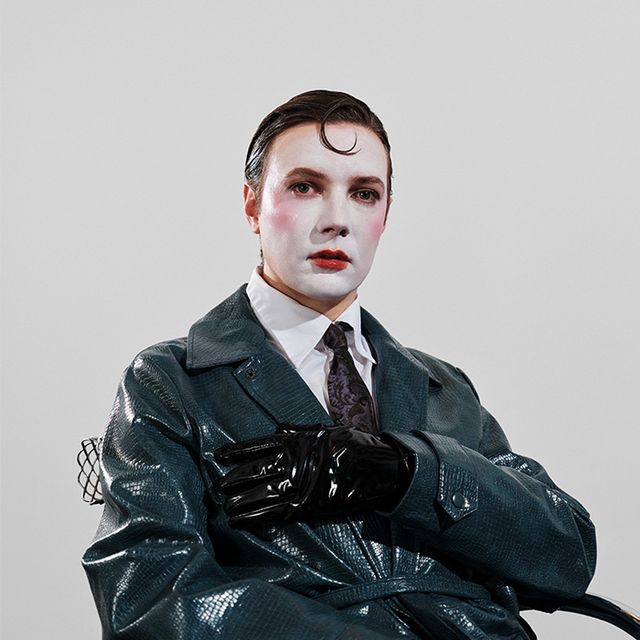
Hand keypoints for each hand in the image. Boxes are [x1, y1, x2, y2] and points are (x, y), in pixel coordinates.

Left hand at [215, 424, 413, 527]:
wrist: (378, 466)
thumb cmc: (354, 444)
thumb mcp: (325, 430)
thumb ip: (299, 432)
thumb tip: (277, 430)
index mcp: (296, 441)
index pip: (258, 446)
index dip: (237, 451)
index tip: (219, 455)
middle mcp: (293, 462)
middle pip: (255, 471)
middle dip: (234, 479)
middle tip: (218, 486)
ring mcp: (300, 485)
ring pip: (261, 494)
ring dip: (240, 501)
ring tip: (225, 506)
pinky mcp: (308, 506)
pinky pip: (275, 513)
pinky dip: (254, 517)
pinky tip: (239, 521)